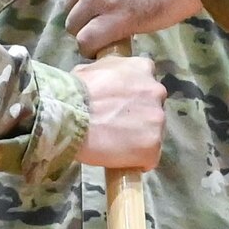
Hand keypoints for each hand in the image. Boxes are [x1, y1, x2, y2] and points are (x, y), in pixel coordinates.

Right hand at [72, 52, 167, 167]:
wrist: (70, 116)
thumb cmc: (75, 92)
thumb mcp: (92, 69)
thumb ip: (109, 74)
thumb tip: (106, 84)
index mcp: (143, 68)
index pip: (147, 83)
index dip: (133, 97)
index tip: (121, 106)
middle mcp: (156, 91)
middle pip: (153, 107)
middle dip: (139, 117)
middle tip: (118, 126)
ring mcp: (157, 119)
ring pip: (153, 132)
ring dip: (139, 138)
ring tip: (116, 145)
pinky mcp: (153, 145)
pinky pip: (150, 157)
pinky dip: (138, 161)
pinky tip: (121, 160)